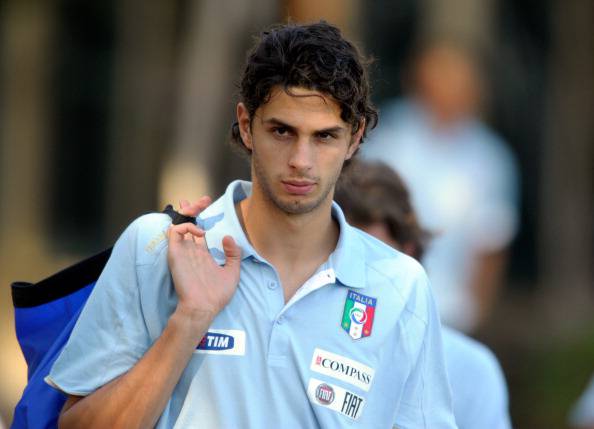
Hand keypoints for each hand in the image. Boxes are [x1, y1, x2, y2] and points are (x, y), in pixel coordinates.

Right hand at [167, 197, 240, 326]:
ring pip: (180, 224)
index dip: (202, 218)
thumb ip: (233, 254)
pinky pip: (175, 232)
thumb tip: (228, 236)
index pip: (199, 232)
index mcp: (203, 255)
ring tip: (198, 207)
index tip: (209, 204)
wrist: (203, 307)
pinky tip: (199, 232)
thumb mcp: (232, 272)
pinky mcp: (176, 254)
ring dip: (188, 212)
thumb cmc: (217, 295)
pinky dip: (185, 226)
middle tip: (203, 200)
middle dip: (192, 209)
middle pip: (188, 224)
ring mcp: (183, 251)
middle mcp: (191, 251)